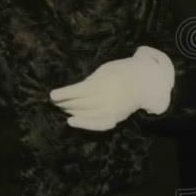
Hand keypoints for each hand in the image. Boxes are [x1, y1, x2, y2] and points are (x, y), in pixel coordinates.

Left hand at [50, 46, 173, 130]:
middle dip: (65, 103)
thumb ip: (89, 82)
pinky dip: (85, 124)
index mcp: (104, 83)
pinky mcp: (117, 118)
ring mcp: (114, 110)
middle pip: (81, 103)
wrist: (144, 82)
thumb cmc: (119, 72)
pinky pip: (99, 124)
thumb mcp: (103, 70)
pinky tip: (72, 122)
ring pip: (87, 114)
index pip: (79, 91)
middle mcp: (109, 98)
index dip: (64, 94)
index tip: (51, 95)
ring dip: (72, 112)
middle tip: (53, 102)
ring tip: (61, 109)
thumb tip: (71, 92)